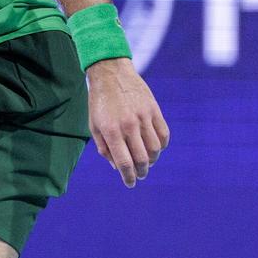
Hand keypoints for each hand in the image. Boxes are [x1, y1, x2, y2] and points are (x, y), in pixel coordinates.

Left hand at [86, 57, 169, 187]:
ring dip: (152, 160)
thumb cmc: (99, 102)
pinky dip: (162, 146)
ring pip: (155, 149)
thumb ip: (104, 148)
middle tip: (140, 175)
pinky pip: (164, 135)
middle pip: (142, 159)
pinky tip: (156, 148)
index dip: (129, 177)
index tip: (131, 184)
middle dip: (142, 172)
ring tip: (147, 162)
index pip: (124, 163)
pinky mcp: (154, 110)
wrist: (110, 73)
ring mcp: (143, 117)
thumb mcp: (94, 125)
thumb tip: (117, 167)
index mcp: (111, 131)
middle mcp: (129, 125)